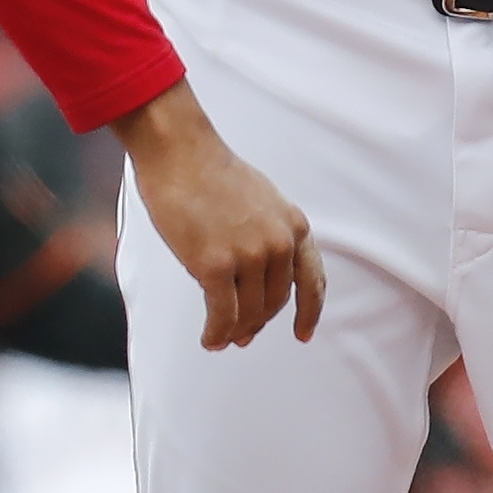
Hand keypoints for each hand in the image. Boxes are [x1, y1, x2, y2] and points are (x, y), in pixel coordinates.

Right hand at [113, 82, 325, 349]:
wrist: (181, 152)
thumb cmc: (212, 172)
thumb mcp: (262, 200)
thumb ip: (270, 234)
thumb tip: (261, 279)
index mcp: (294, 224)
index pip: (312, 280)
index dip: (310, 311)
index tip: (303, 333)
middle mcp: (279, 243)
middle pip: (274, 303)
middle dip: (257, 323)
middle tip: (242, 336)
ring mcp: (249, 255)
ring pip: (248, 314)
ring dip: (234, 332)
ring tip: (222, 339)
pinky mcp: (216, 266)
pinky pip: (222, 316)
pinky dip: (216, 334)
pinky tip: (209, 339)